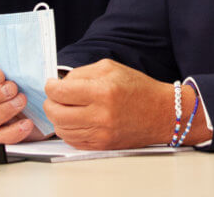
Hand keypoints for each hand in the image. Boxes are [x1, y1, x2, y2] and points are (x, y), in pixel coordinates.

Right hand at [0, 65, 45, 143]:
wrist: (42, 108)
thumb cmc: (28, 87)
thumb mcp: (21, 74)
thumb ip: (15, 67)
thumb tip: (21, 61)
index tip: (0, 75)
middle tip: (12, 88)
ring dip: (5, 109)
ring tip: (21, 101)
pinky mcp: (1, 135)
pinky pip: (1, 137)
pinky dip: (14, 131)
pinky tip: (26, 122)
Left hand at [44, 59, 209, 149]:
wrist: (162, 113)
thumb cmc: (139, 88)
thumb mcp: (111, 68)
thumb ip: (82, 73)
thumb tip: (60, 82)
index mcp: (102, 91)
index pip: (61, 92)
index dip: (50, 87)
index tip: (51, 84)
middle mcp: (100, 114)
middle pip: (56, 112)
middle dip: (50, 103)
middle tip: (55, 97)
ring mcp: (100, 133)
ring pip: (62, 129)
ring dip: (58, 117)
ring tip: (65, 108)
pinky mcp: (101, 146)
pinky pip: (72, 141)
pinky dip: (68, 130)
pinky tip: (75, 120)